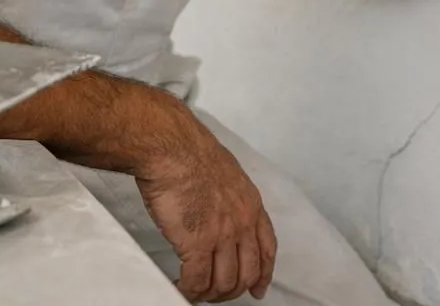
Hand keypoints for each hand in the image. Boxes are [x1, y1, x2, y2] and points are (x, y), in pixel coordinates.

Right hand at [135, 124, 277, 301]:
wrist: (172, 148)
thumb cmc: (190, 153)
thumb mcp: (227, 173)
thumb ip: (230, 197)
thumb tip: (219, 210)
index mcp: (251, 204)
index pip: (267, 249)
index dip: (264, 274)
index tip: (259, 288)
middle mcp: (242, 222)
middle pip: (247, 273)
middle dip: (232, 290)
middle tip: (215, 294)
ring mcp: (221, 235)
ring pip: (224, 282)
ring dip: (209, 293)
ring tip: (195, 291)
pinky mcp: (196, 243)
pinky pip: (197, 280)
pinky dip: (189, 291)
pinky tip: (180, 287)